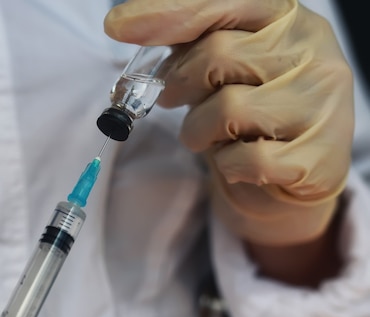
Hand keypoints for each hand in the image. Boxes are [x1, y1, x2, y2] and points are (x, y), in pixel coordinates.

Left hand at [105, 0, 353, 245]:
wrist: (289, 174)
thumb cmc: (247, 114)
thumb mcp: (220, 68)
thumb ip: (188, 43)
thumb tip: (123, 24)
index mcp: (285, 20)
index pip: (226, 1)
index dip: (169, 12)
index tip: (118, 27)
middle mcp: (313, 52)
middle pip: (218, 54)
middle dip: (179, 84)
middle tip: (170, 99)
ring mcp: (323, 104)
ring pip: (229, 109)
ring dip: (198, 130)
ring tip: (207, 136)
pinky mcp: (320, 157)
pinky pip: (250, 160)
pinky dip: (228, 166)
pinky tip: (236, 162)